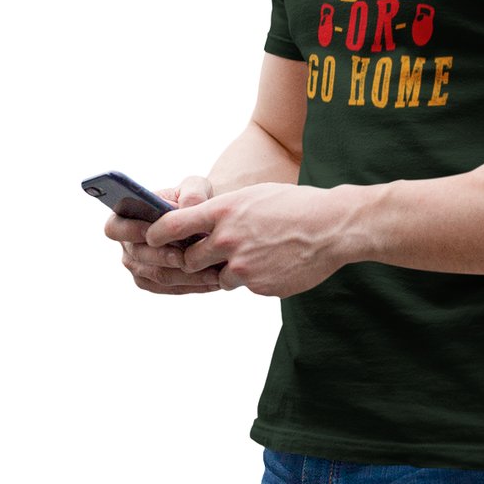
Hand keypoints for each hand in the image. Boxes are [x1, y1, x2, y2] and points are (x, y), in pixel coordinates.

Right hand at [104, 175, 223, 294]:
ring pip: (158, 275)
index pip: (114, 227)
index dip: (130, 230)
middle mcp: (127, 244)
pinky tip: (214, 279)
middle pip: (139, 256)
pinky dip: (193, 285)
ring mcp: (138, 266)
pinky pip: (170, 288)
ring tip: (211, 270)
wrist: (207, 220)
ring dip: (185, 274)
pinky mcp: (154, 283)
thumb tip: (186, 208)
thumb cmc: (194, 199)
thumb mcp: (196, 187)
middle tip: (188, 256)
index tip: (155, 230)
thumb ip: (191, 192)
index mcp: (125, 216)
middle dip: (165, 256)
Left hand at [143, 181, 352, 297]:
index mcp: (224, 211)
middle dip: (195, 259)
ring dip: (229, 271)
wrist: (333, 227)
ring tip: (257, 254)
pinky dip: (255, 278)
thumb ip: (224, 214)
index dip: (156, 233)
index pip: (173, 225)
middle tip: (210, 254)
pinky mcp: (259, 286)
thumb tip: (202, 228)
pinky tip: (276, 262)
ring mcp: (243, 266)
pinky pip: (246, 286)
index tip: (150, 237)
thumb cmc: (295, 205)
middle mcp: (227, 239)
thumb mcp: (254, 197)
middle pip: (189, 259)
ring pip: (219, 278)